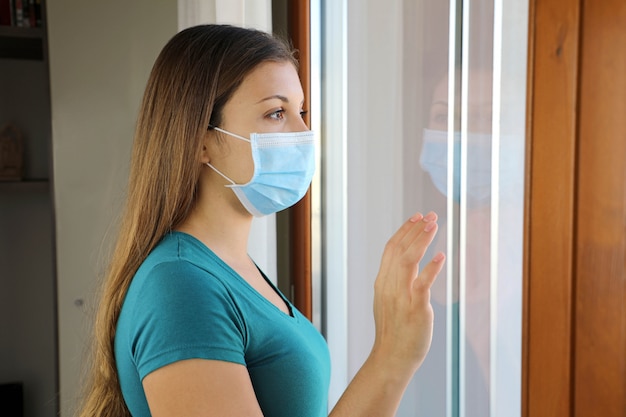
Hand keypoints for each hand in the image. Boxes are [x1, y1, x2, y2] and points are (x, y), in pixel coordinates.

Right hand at [371, 211, 444, 375]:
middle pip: (399, 250)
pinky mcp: (415, 309)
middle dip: (415, 230)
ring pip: (408, 261)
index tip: (417, 217)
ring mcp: (401, 297)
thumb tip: (407, 263)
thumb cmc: (394, 330)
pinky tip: (441, 256)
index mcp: (382, 282)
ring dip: (421, 241)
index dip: (404, 231)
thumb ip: (395, 281)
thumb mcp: (388, 300)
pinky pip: (422, 284)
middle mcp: (389, 286)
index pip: (391, 249)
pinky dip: (431, 268)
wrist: (392, 357)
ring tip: (434, 226)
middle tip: (430, 215)